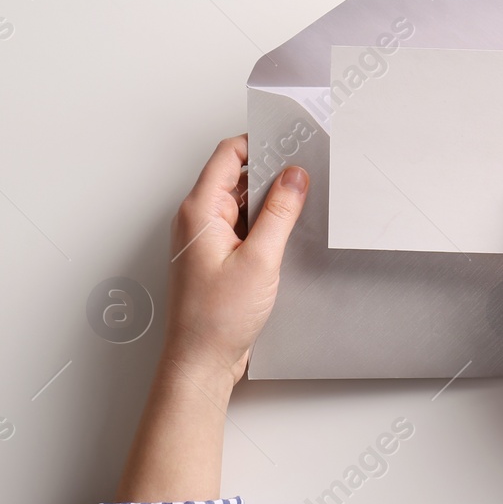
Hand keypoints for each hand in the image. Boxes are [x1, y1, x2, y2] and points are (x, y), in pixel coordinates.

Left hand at [116, 135, 308, 501]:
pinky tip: (289, 234)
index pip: (227, 155)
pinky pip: (243, 227)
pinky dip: (266, 224)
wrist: (200, 364)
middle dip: (271, 171)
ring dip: (270, 200)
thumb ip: (280, 212)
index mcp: (198, 211)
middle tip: (306, 171)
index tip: (290, 140)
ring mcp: (206, 240)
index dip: (259, 142)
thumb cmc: (217, 318)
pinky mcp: (218, 258)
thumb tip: (295, 176)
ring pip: (241, 203)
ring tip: (301, 204)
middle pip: (235, 176)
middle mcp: (197, 221)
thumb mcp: (260, 258)